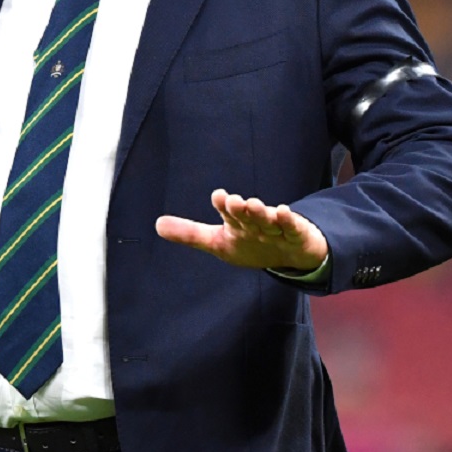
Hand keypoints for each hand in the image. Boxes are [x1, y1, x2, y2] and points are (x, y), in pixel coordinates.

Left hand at [155, 189, 327, 271]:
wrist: (289, 254)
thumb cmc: (251, 243)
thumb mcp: (218, 242)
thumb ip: (190, 234)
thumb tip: (157, 225)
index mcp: (236, 222)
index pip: (227, 210)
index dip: (222, 203)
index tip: (218, 196)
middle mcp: (254, 221)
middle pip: (246, 213)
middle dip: (240, 207)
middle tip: (233, 201)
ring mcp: (275, 227)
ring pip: (268, 218)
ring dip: (261, 212)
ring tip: (253, 205)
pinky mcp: (295, 234)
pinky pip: (292, 228)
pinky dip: (288, 220)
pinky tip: (284, 212)